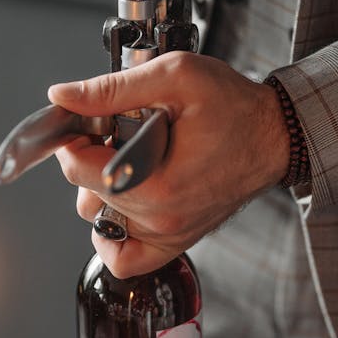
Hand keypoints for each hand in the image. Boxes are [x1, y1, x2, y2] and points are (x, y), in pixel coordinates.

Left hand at [48, 54, 289, 277]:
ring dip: (101, 192)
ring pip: (100, 224)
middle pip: (86, 195)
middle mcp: (162, 220)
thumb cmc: (234, 107)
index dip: (75, 137)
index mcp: (157, 184)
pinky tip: (120, 203)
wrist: (274, 135)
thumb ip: (112, 89)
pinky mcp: (176, 241)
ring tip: (129, 161)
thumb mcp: (174, 77)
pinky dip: (113, 236)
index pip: (78, 170)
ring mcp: (169, 236)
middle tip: (118, 133)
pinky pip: (125, 260)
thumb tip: (63, 96)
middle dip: (92, 159)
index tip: (90, 120)